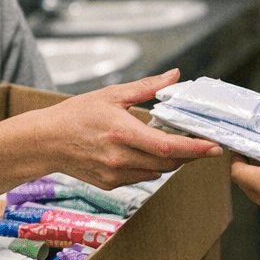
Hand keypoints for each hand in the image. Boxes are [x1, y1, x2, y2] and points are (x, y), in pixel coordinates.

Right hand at [38, 69, 222, 188]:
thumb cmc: (76, 114)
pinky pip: (141, 177)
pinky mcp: (111, 184)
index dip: (195, 149)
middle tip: (198, 142)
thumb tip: (175, 75)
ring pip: (157, 172)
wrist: (46, 141)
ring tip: (166, 143)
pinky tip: (140, 152)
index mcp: (123, 133)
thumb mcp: (112, 95)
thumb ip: (147, 88)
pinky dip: (148, 165)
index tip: (214, 147)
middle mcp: (120, 158)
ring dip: (167, 160)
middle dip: (187, 154)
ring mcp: (115, 174)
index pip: (168, 147)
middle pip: (168, 163)